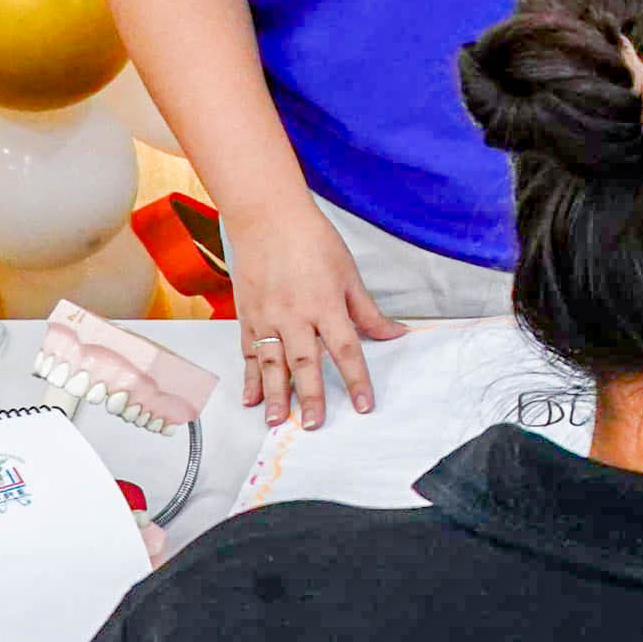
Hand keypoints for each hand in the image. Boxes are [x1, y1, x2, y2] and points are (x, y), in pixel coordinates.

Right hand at [221, 198, 407, 427]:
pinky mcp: (247, 315)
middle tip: (313, 425)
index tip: (363, 405)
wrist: (267, 216)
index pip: (346, 350)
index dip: (356, 380)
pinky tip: (251, 398)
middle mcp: (295, 315)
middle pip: (306, 363)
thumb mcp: (349, 274)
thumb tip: (394, 334)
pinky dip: (250, 377)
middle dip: (310, 397)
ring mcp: (268, 316)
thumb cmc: (311, 240)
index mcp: (326, 305)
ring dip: (275, 395)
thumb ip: (368, 311)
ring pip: (272, 363)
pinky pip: (250, 352)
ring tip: (277, 421)